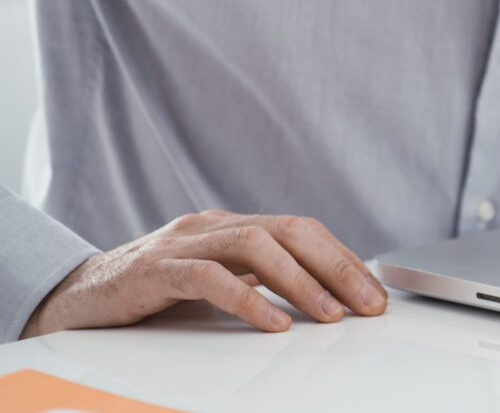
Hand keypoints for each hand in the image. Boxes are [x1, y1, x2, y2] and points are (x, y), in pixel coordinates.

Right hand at [19, 210, 386, 337]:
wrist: (75, 297)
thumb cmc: (151, 293)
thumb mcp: (215, 282)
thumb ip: (259, 281)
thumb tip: (325, 296)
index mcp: (232, 225)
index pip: (302, 230)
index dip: (343, 258)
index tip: (374, 291)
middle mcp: (212, 225)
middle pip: (290, 230)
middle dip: (337, 266)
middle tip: (368, 303)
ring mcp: (182, 242)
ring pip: (255, 246)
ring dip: (301, 282)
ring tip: (329, 316)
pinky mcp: (153, 270)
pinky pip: (208, 277)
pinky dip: (246, 299)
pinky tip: (273, 324)